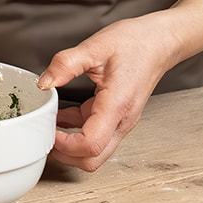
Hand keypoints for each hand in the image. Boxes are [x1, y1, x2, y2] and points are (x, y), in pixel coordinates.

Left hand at [36, 14, 174, 170]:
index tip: (47, 132)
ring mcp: (121, 121)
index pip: (91, 144)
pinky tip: (61, 115)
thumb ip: (66, 64)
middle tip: (44, 135)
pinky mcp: (117, 116)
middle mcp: (122, 120)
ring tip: (48, 126)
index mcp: (117, 106)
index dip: (65, 145)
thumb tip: (44, 82)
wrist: (158, 42)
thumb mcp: (95, 47)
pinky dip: (76, 130)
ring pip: (95, 151)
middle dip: (66, 154)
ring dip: (70, 145)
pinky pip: (95, 134)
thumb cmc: (135, 44)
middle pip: (93, 159)